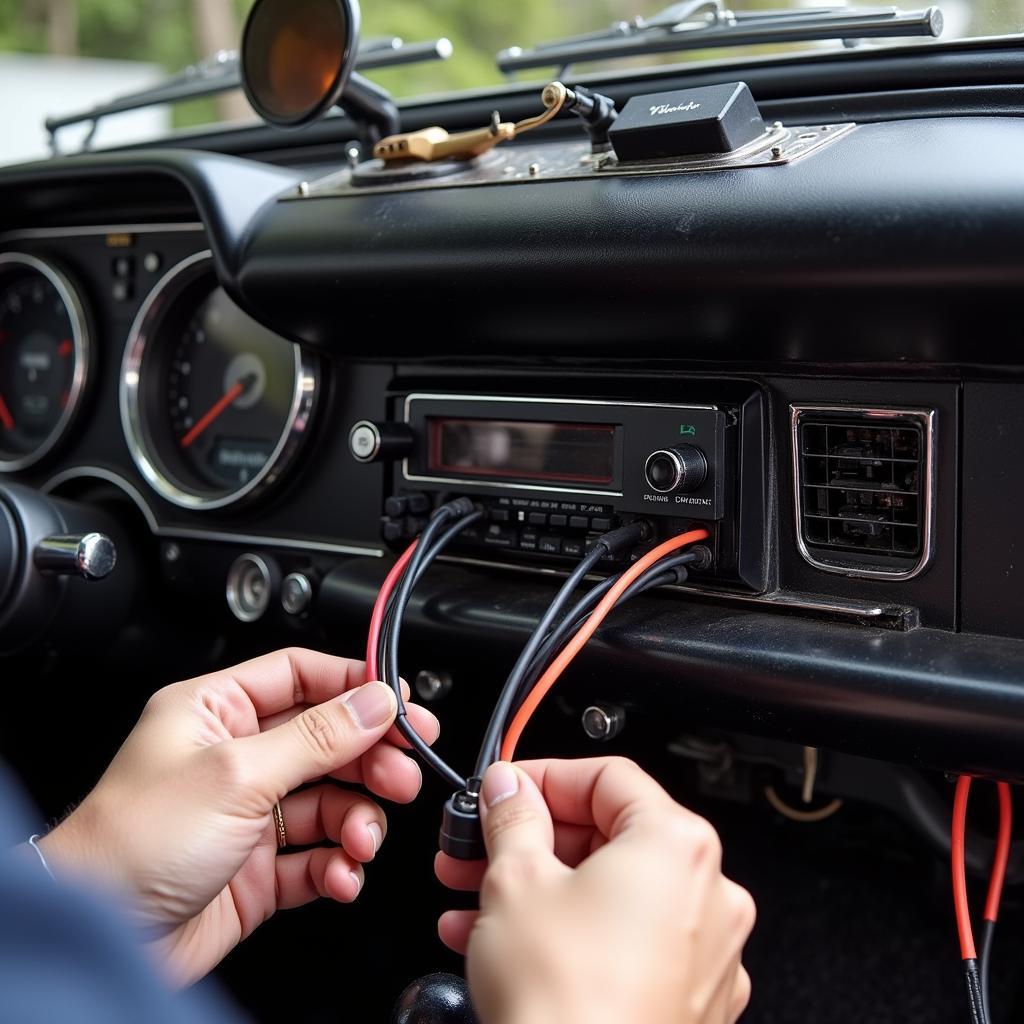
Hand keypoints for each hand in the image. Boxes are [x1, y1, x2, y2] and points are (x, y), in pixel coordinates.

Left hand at [39, 648, 438, 985]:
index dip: (354, 685)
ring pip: (331, 801)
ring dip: (359, 819)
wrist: (99, 944)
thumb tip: (376, 701)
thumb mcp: (237, 774)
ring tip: (363, 839)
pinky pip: (319, 856)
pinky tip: (342, 874)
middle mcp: (235, 757)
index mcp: (215, 711)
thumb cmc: (132, 845)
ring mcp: (249, 814)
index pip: (300, 676)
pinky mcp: (260, 869)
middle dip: (371, 757)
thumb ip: (317, 737)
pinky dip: (339, 865)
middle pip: (327, 739)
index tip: (400, 702)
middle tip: (404, 772)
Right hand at [435, 758, 753, 1023]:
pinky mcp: (688, 1003)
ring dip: (539, 889)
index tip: (504, 790)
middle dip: (532, 840)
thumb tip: (509, 790)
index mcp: (676, 845)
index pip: (606, 777)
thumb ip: (512, 817)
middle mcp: (708, 894)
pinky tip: (509, 944)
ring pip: (610, 894)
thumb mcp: (515, 880)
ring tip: (477, 899)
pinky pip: (624, 943)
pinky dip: (571, 933)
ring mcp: (705, 955)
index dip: (543, 776)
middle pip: (609, 836)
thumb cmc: (566, 1003)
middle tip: (481, 845)